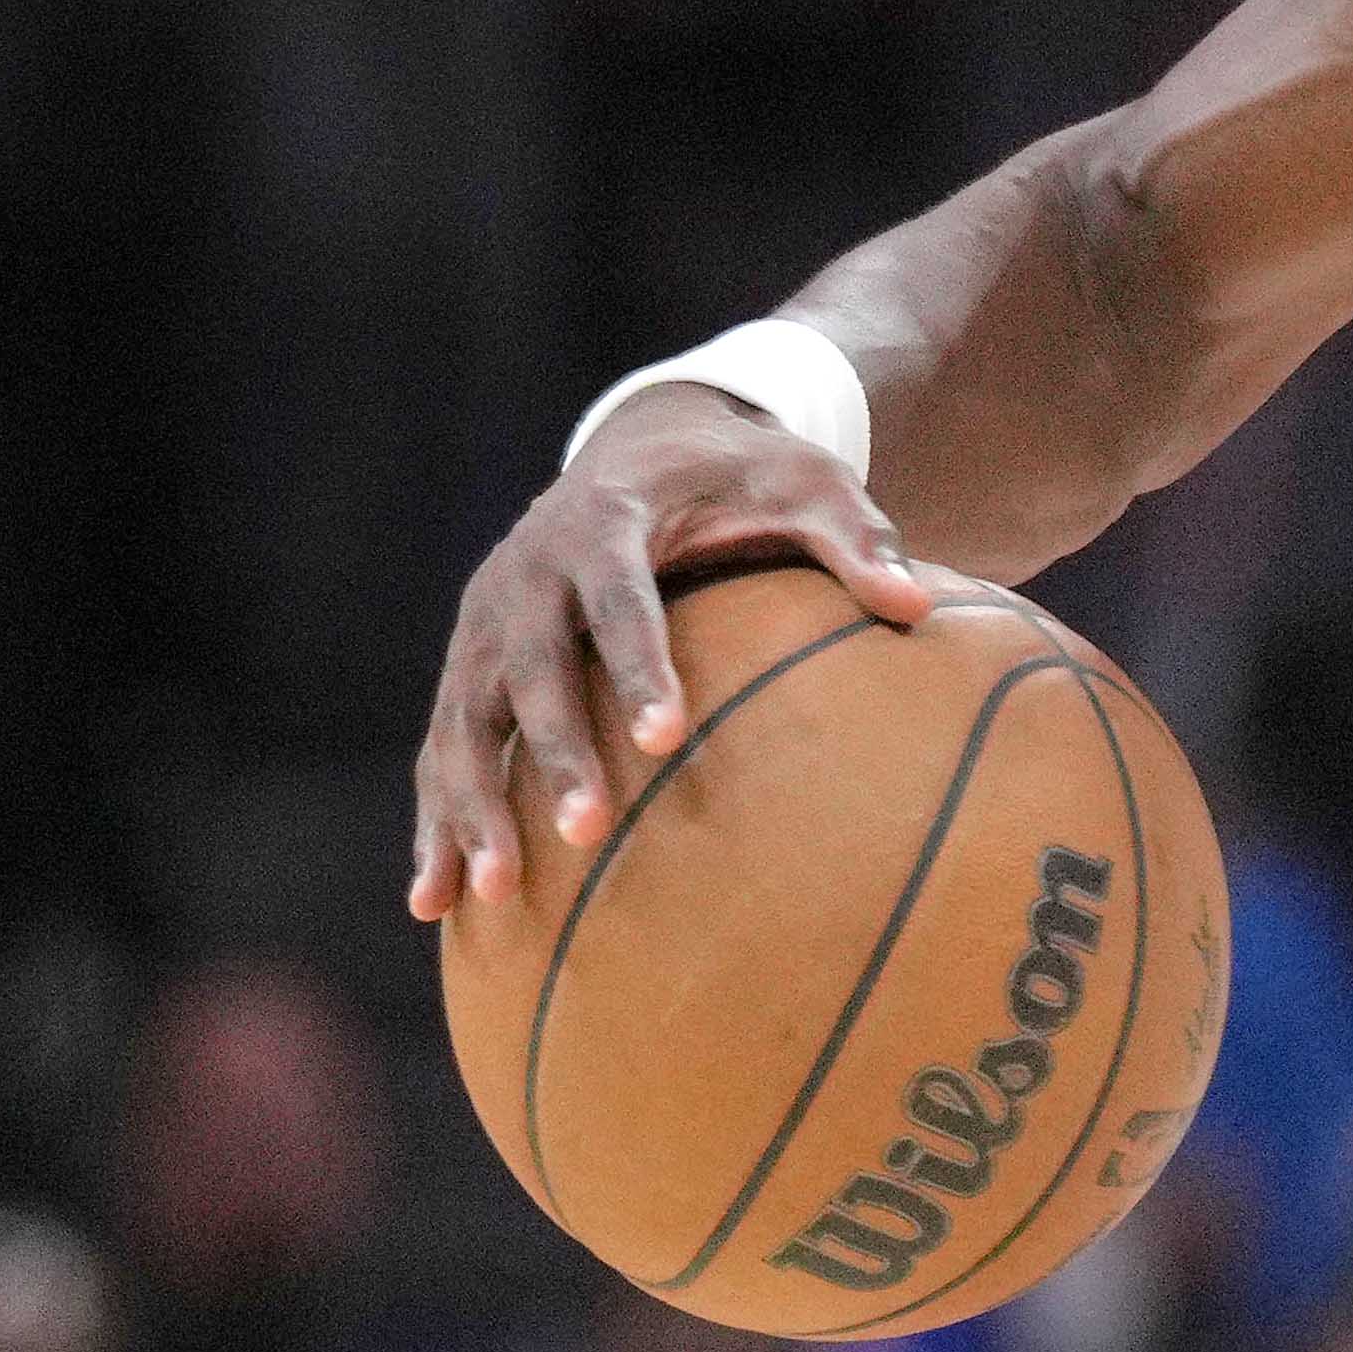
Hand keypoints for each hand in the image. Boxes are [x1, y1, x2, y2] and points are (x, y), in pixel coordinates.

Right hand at [411, 384, 971, 920]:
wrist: (638, 449)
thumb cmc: (737, 480)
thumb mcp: (805, 483)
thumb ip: (856, 539)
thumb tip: (917, 604)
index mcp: (604, 522)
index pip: (616, 597)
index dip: (636, 665)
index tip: (665, 739)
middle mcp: (526, 573)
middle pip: (528, 668)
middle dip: (553, 751)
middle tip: (585, 833)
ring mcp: (484, 626)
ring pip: (464, 720)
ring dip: (471, 806)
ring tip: (493, 893)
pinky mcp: (467, 669)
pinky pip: (442, 750)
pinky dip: (435, 823)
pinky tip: (435, 902)